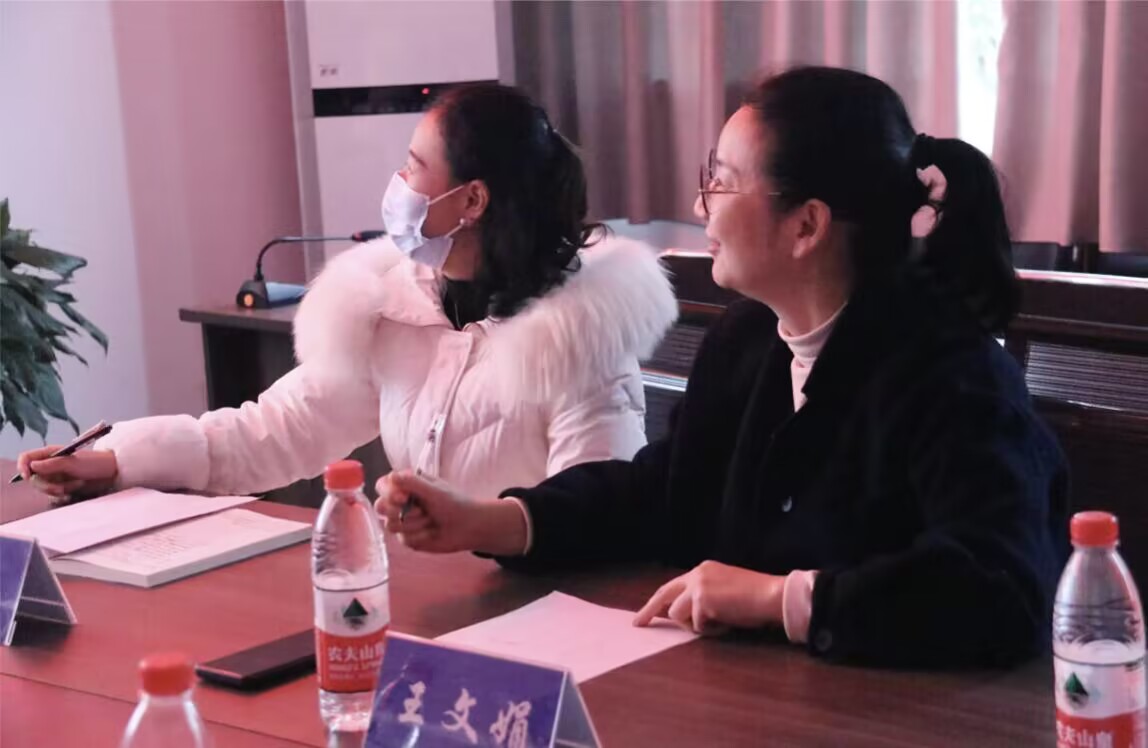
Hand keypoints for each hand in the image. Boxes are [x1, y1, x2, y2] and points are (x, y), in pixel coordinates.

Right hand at [16, 447, 118, 501]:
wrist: (112, 472)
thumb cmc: (95, 462)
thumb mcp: (73, 463)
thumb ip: (52, 464)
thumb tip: (32, 466)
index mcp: (50, 453)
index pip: (26, 458)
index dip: (23, 467)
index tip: (28, 477)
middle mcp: (50, 464)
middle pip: (33, 477)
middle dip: (46, 485)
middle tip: (62, 489)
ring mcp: (56, 476)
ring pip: (43, 487)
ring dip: (58, 489)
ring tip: (77, 484)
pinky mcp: (62, 486)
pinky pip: (53, 494)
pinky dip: (63, 494)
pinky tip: (75, 490)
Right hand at [374, 471, 527, 555]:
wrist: (468, 527)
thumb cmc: (454, 503)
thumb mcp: (434, 490)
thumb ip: (412, 482)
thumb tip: (391, 476)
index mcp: (406, 486)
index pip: (383, 486)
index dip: (388, 493)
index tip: (403, 498)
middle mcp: (401, 503)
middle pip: (380, 506)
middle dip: (395, 511)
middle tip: (417, 511)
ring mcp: (403, 521)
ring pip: (390, 525)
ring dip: (414, 524)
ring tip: (430, 520)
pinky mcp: (408, 538)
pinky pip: (403, 539)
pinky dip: (420, 536)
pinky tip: (431, 532)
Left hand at [633, 560, 784, 634]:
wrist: (773, 595)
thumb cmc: (756, 598)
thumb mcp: (724, 591)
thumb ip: (703, 598)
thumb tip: (683, 615)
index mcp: (703, 570)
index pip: (674, 585)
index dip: (660, 600)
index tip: (648, 611)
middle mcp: (697, 574)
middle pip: (664, 594)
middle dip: (649, 610)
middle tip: (638, 623)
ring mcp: (698, 587)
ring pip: (678, 615)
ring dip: (695, 626)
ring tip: (720, 623)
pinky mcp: (702, 601)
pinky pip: (698, 626)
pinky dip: (711, 631)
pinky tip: (727, 624)